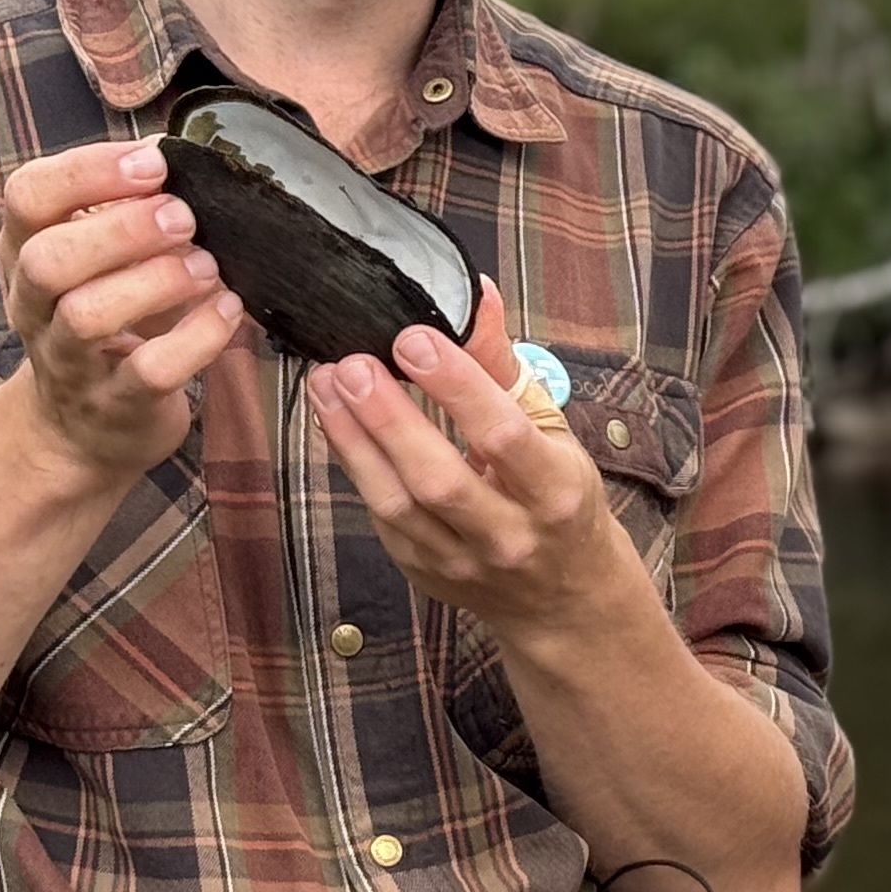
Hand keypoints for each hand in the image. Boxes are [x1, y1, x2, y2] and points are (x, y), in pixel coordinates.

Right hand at [0, 140, 243, 488]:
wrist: (83, 429)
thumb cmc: (105, 316)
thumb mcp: (98, 256)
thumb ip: (125, 205)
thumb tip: (172, 146)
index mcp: (25, 251)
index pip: (28, 196)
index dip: (87, 172)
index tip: (152, 162)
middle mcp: (35, 305)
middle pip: (48, 259)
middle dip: (121, 230)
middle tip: (183, 216)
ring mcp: (69, 361)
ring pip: (88, 316)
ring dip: (157, 282)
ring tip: (207, 265)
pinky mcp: (116, 406)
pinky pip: (150, 371)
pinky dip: (198, 337)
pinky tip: (228, 309)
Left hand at [304, 277, 646, 644]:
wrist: (563, 598)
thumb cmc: (558, 498)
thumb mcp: (551, 430)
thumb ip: (503, 365)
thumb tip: (474, 292)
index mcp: (556, 493)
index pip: (504, 436)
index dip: (458, 385)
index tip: (416, 337)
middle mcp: (510, 536)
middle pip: (440, 478)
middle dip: (390, 417)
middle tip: (353, 364)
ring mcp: (462, 562)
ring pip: (398, 504)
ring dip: (355, 439)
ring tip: (327, 384)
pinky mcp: (424, 572)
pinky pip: (381, 517)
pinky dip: (355, 464)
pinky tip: (337, 420)